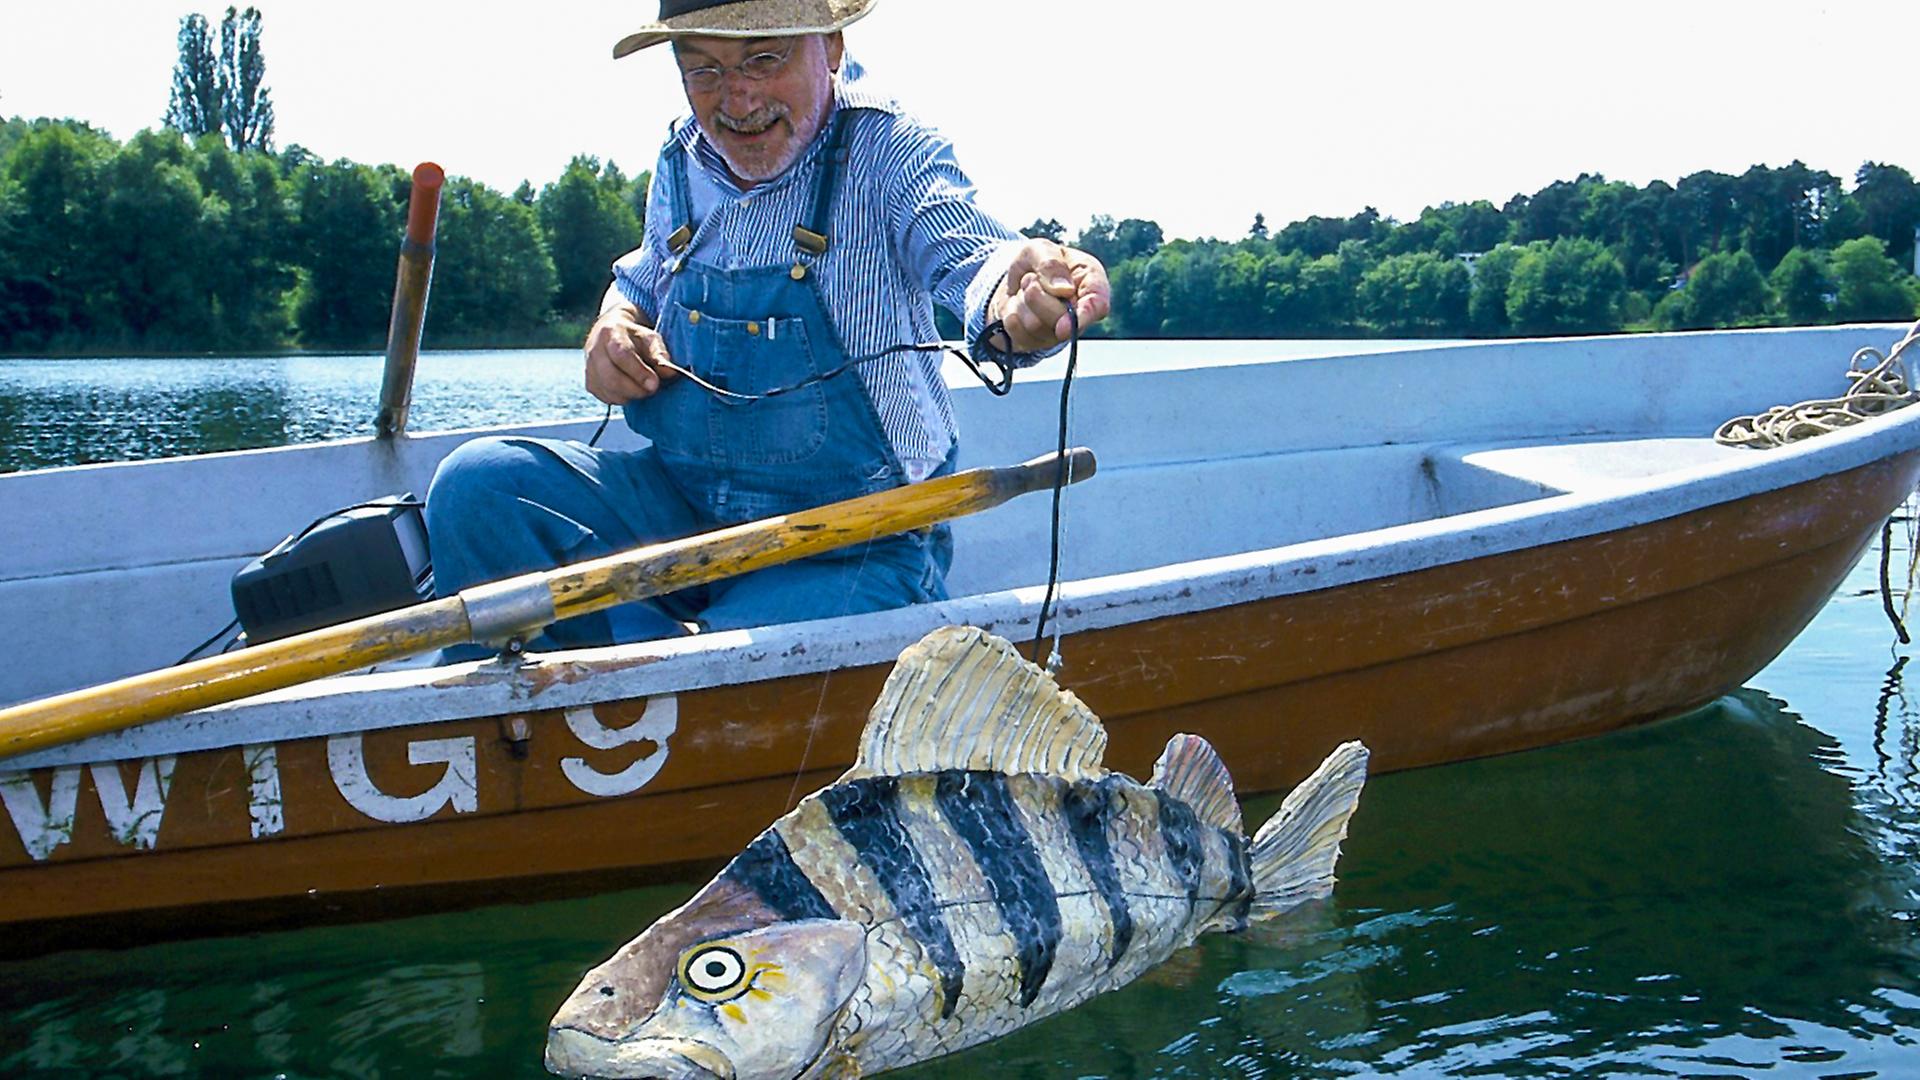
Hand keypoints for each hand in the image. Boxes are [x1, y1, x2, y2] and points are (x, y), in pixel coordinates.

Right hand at [585, 303, 677, 404]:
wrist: (612, 333)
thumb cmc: (635, 337)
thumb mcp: (650, 338)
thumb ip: (660, 354)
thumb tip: (670, 372)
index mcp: (610, 333)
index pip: (621, 355)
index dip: (639, 372)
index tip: (654, 384)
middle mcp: (594, 350)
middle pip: (611, 377)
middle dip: (635, 389)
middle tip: (652, 389)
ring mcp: (589, 367)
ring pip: (608, 391)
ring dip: (630, 395)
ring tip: (642, 388)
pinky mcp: (590, 383)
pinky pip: (605, 398)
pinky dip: (622, 398)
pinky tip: (630, 390)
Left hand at [991, 240, 1111, 352]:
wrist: (1017, 276)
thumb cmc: (1038, 260)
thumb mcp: (1040, 249)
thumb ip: (1051, 263)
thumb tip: (1063, 290)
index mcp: (1091, 282)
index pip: (1098, 305)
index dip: (1084, 316)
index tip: (1063, 327)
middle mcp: (1080, 310)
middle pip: (1061, 321)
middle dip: (1037, 297)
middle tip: (1029, 279)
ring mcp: (1060, 330)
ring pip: (1037, 327)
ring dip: (1021, 302)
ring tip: (1025, 287)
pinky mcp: (1039, 341)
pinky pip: (1020, 335)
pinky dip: (1011, 315)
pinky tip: (1017, 304)